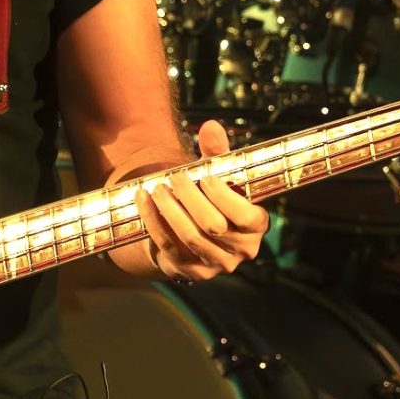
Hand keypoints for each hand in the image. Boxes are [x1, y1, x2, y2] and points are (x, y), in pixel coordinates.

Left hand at [115, 120, 269, 281]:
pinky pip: (168, 246)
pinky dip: (154, 221)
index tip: (204, 177)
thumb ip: (218, 154)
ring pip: (190, 237)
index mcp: (256, 226)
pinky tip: (143, 200)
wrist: (195, 233)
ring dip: (170, 209)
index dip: (223, 196)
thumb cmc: (213, 198)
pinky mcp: (190, 271)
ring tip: (157, 187)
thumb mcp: (220, 176)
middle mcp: (241, 250)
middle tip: (175, 176)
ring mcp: (215, 264)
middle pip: (213, 225)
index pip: (244, 216)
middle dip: (190, 198)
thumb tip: (210, 127)